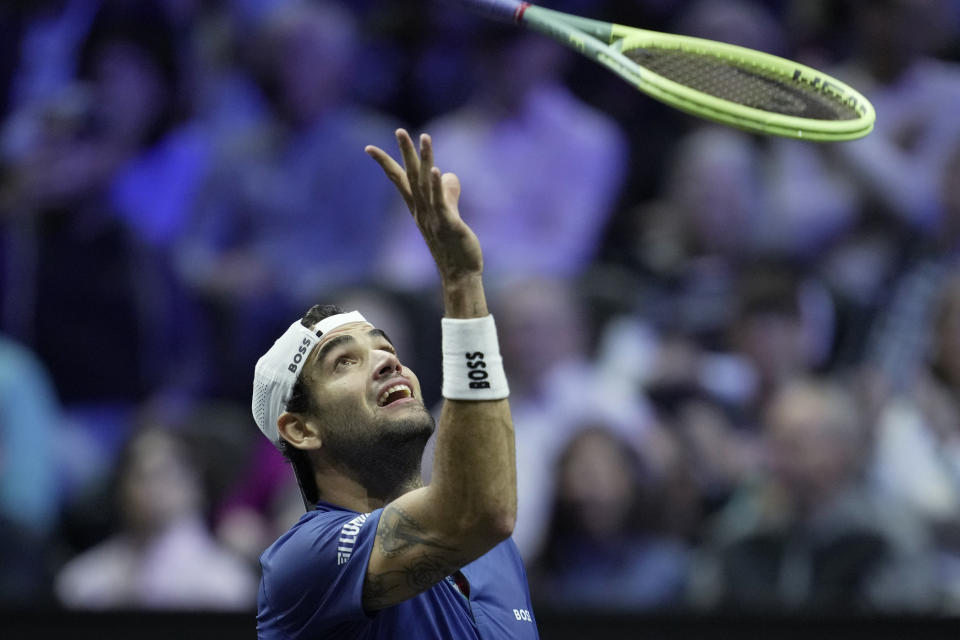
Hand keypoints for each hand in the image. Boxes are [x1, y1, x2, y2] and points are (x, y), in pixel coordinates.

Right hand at [366, 129, 482, 284]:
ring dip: (424, 160)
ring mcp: (433, 218)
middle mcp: (422, 211)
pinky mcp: (449, 224)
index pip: (399, 181)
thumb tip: (448, 174)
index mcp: (419, 209)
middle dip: (404, 152)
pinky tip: (437, 170)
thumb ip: (448, 193)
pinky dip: (437, 186)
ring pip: (425, 184)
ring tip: (425, 137)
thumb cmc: (454, 247)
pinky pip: (441, 203)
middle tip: (399, 130)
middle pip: (410, 177)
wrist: (460, 275)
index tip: (369, 148)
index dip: (386, 163)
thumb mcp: (450, 215)